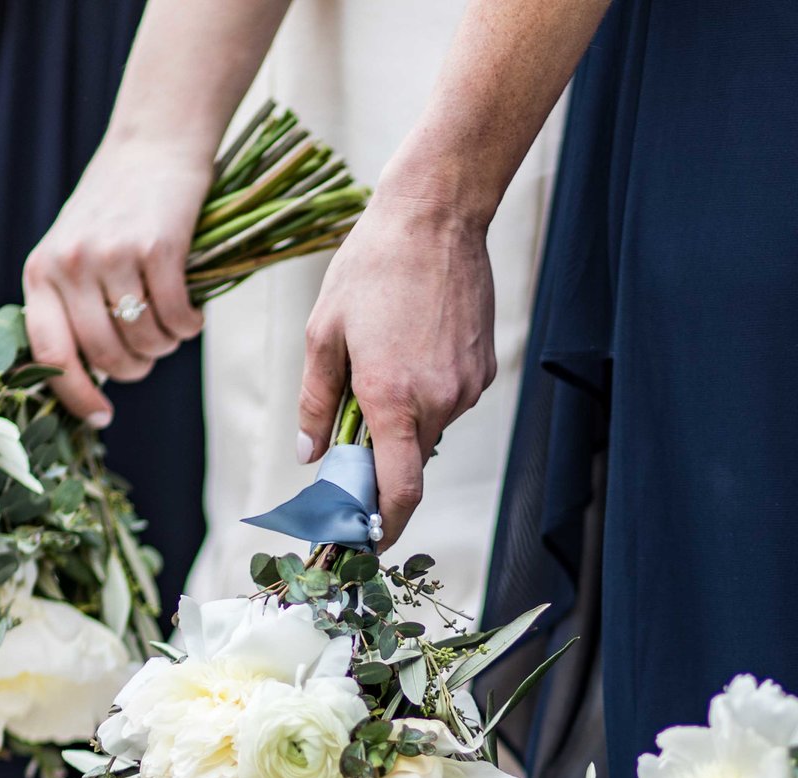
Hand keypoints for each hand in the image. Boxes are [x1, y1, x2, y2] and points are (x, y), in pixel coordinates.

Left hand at [22, 138, 210, 426]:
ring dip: (166, 345)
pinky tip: (193, 311)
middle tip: (152, 352)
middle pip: (107, 356)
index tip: (101, 418)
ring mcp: (111, 255)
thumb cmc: (116, 208)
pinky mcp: (156, 247)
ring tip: (172, 322)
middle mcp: (69, 264)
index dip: (75, 396)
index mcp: (41, 272)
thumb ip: (72, 306)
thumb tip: (92, 377)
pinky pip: (177, 317)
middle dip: (137, 368)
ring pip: (145, 341)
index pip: (50, 354)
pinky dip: (190, 325)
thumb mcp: (75, 252)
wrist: (153, 144)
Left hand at [297, 191, 497, 545]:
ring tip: (384, 353)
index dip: (383, 525)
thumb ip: (317, 402)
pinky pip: (449, 399)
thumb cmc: (371, 268)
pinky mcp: (485, 369)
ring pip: (428, 427)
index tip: (367, 540)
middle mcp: (440, 402)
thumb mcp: (323, 334)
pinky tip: (413, 340)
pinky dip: (426, 389)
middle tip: (354, 412)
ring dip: (402, 413)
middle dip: (380, 452)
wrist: (435, 216)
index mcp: (393, 399)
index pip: (398, 491)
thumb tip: (312, 454)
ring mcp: (468, 387)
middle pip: (409, 458)